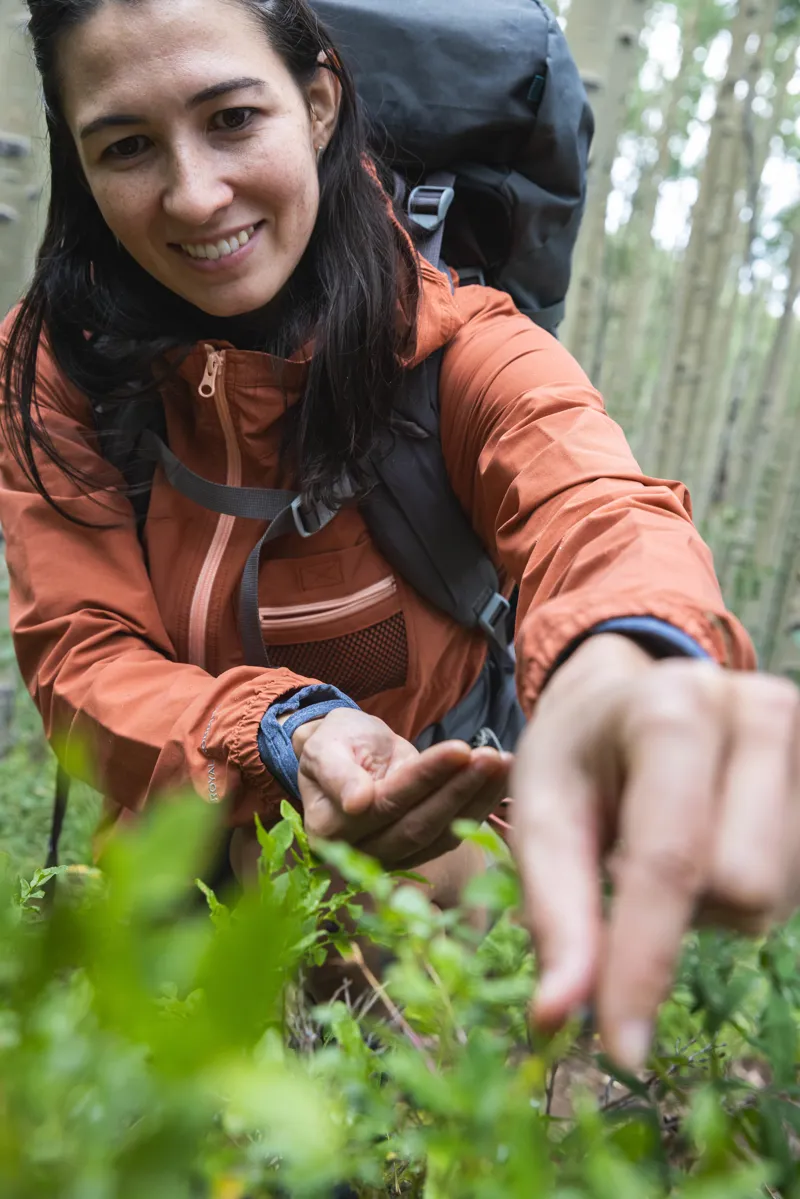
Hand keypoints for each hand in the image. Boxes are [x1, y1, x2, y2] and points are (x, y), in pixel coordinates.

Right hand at [292, 707, 511, 868]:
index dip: (426, 777)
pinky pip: (453, 832)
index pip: (388, 803)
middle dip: (460, 789)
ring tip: (503, 762)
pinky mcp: (418, 852)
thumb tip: (357, 802)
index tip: (460, 749)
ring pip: (441, 833)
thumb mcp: (325, 747)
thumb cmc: (334, 745)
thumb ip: (336, 774)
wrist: (345, 754)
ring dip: (477, 798)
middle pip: (419, 825)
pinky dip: (481, 805)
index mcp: (332, 828)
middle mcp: (362, 852)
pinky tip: (501, 778)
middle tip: (492, 757)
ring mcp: (392, 857)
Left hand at [510, 633, 799, 1070]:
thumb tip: (558, 1018)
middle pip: (745, 887)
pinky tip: (717, 844)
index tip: (620, 1050)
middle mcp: (759, 711)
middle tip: (631, 863)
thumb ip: (555, 911)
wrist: (632, 696)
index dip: (643, 961)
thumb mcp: (541, 812)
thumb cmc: (579, 755)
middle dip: (679, 909)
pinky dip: (746, 892)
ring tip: (678, 845)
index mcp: (672, 708)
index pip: (669, 859)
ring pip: (778, 896)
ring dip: (714, 904)